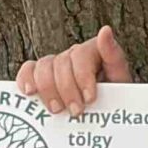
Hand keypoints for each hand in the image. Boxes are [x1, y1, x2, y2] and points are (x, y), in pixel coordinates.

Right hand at [17, 27, 133, 116]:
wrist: (106, 116)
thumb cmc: (114, 99)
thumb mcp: (121, 81)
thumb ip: (114, 57)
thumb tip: (105, 30)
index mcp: (94, 51)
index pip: (82, 54)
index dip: (83, 76)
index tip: (90, 98)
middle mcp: (73, 55)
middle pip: (62, 62)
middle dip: (68, 89)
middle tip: (76, 111)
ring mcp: (56, 64)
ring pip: (44, 67)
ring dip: (49, 90)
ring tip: (57, 110)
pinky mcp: (40, 75)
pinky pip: (28, 70)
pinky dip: (26, 79)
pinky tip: (30, 92)